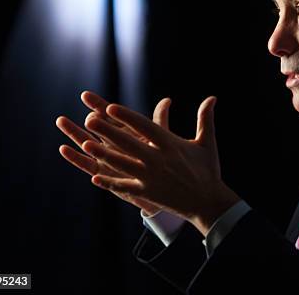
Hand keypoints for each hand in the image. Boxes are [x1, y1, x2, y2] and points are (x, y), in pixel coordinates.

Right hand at [56, 91, 161, 215]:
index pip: (108, 114)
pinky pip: (86, 163)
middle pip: (96, 127)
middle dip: (91, 121)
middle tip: (91, 119)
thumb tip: (167, 100)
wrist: (160, 185)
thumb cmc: (160, 160)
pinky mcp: (102, 172)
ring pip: (86, 142)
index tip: (85, 95)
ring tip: (60, 120)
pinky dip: (74, 157)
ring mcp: (105, 156)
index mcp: (124, 130)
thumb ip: (159, 121)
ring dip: (73, 132)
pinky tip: (63, 148)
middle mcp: (112, 141)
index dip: (97, 104)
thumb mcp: (160, 140)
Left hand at [59, 92, 239, 235]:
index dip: (127, 116)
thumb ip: (205, 118)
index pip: (146, 127)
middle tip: (89, 120)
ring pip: (122, 164)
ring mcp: (151, 178)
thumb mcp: (207, 143)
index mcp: (172, 145)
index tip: (111, 107)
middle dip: (108, 131)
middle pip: (128, 143)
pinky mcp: (147, 193)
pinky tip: (94, 177)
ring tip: (85, 143)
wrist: (208, 202)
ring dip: (102, 154)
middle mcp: (159, 160)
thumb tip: (212, 97)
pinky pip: (124, 187)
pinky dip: (109, 182)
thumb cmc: (208, 170)